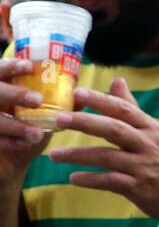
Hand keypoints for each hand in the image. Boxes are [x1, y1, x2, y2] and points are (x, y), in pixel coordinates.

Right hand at [0, 59, 52, 181]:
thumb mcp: (43, 115)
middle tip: (38, 100)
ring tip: (36, 133)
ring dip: (15, 125)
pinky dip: (9, 141)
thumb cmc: (27, 129)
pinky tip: (25, 143)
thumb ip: (59, 104)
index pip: (0, 70)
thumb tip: (82, 95)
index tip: (30, 66)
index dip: (12, 66)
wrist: (11, 160)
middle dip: (15, 93)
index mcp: (2, 87)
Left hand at [48, 78, 158, 217]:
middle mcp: (149, 145)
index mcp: (152, 128)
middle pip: (114, 129)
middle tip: (60, 118)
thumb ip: (132, 108)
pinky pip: (110, 182)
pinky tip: (73, 179)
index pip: (124, 109)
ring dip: (78, 155)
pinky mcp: (138, 187)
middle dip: (85, 122)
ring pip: (107, 157)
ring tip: (54, 155)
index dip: (101, 100)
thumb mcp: (155, 131)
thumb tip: (116, 80)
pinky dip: (91, 180)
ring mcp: (143, 166)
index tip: (78, 92)